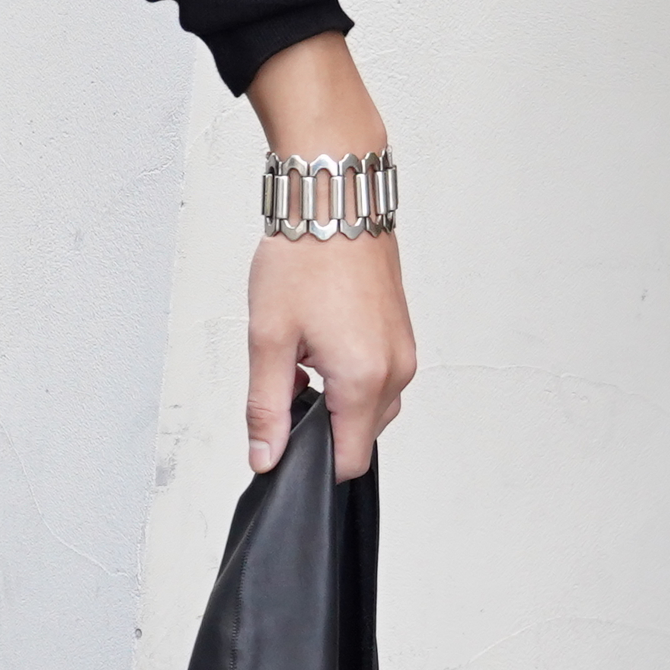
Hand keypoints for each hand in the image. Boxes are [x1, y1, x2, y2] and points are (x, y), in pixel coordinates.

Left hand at [241, 34, 415, 481]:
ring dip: (332, 400)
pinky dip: (346, 377)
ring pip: (368, 407)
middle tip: (282, 382)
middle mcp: (396, 370)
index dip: (310, 464)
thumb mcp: (267, 343)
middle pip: (358, 436)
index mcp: (365, 379)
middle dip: (318, 426)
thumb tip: (265, 456)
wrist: (333, 205)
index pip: (348, 461)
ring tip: (299, 356)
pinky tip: (317, 346)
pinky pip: (376, 378)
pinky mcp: (402, 336)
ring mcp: (404, 351)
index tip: (282, 448)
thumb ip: (265, 409)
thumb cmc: (302, 262)